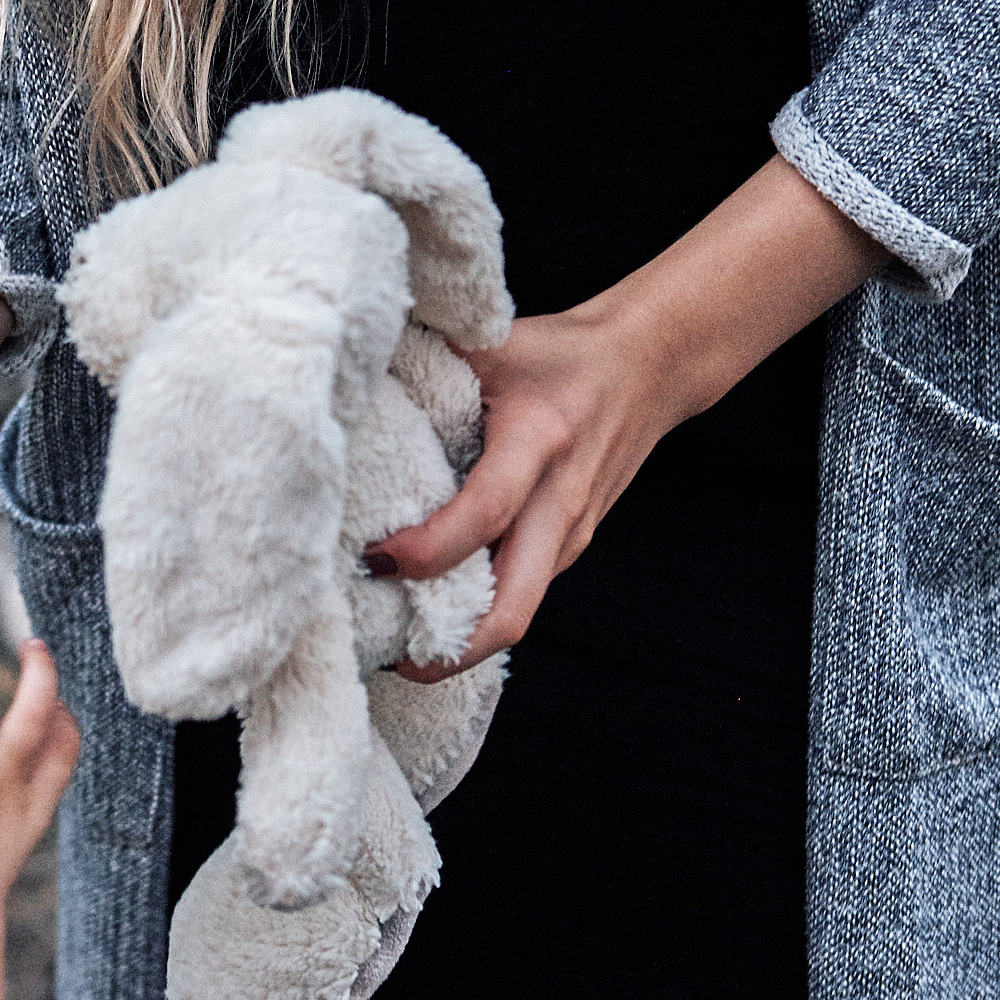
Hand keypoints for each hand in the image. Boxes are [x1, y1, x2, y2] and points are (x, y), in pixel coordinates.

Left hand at [366, 154, 887, 679]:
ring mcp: (572, 532)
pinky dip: (479, 611)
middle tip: (389, 655)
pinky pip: (523, 592)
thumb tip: (349, 378)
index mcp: (539, 442)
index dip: (429, 549)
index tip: (374, 561)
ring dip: (461, 639)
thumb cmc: (559, 354)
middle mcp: (560, 500)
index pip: (485, 513)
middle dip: (451, 649)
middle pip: (513, 608)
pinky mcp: (573, 545)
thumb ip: (430, 361)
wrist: (650, 365)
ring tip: (398, 640)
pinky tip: (434, 604)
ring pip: (519, 611)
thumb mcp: (496, 344)